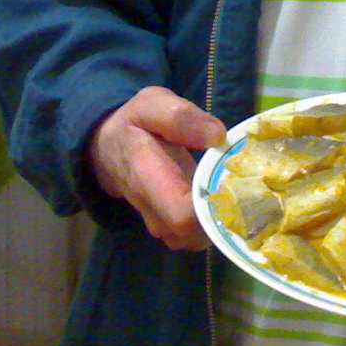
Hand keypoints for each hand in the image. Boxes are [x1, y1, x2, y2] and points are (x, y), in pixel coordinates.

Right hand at [89, 85, 226, 249]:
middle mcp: (152, 208)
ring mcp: (158, 221)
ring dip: (216, 224)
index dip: (209, 207)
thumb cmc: (132, 124)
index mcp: (148, 177)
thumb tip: (217, 136)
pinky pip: (190, 236)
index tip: (232, 184)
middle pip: (190, 235)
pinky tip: (221, 198)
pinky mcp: (165, 224)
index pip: (181, 214)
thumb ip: (180, 117)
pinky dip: (208, 224)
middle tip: (241, 190)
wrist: (105, 147)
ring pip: (191, 240)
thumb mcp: (150, 104)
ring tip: (234, 194)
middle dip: (220, 218)